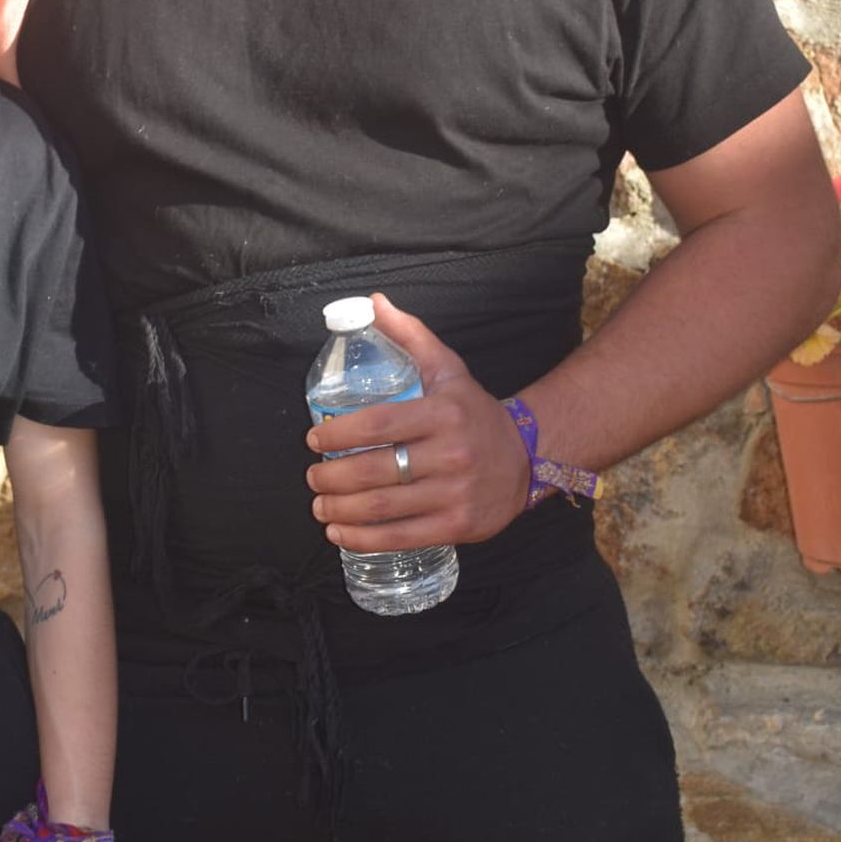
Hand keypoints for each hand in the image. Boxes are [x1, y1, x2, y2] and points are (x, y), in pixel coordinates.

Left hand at [305, 294, 530, 549]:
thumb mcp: (447, 368)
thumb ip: (410, 336)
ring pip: (383, 506)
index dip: (339, 434)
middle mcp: (451, 454)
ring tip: (319, 504)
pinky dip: (363, 539)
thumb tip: (372, 302)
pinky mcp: (459, 526)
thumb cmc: (473, 412)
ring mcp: (456, 493)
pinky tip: (339, 532)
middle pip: (375, 470)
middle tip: (312, 476)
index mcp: (442, 413)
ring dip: (340, 509)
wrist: (528, 457)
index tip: (314, 438)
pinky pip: (402, 537)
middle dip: (331, 477)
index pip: (379, 424)